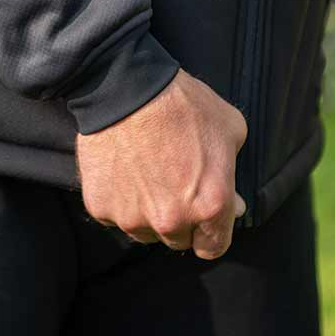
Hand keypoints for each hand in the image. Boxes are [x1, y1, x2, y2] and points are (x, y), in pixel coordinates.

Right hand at [75, 68, 248, 260]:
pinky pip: (113, 215)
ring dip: (147, 213)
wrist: (126, 87)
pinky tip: (123, 169)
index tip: (203, 215)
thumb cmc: (182, 103)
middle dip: (179, 218)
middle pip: (177, 240)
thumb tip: (232, 205)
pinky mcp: (100, 207)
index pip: (212, 248)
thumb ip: (233, 174)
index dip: (210, 231)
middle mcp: (171, 220)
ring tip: (145, 174)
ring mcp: (132, 217)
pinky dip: (119, 199)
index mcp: (210, 205)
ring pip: (143, 231)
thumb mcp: (230, 129)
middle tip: (172, 182)